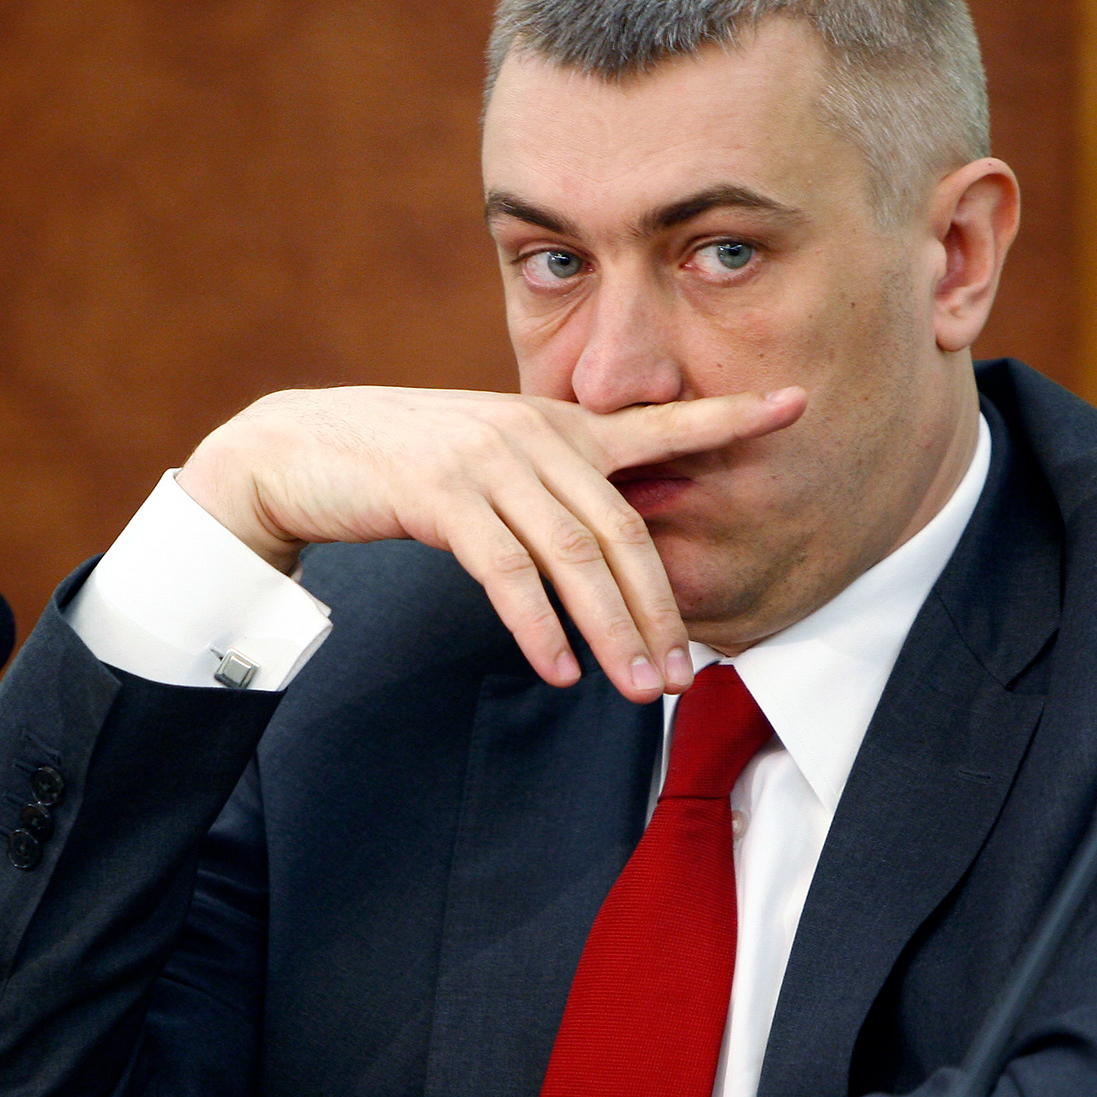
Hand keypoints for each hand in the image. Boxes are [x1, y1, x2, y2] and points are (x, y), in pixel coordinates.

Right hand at [177, 386, 805, 701]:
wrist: (300, 449)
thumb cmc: (404, 466)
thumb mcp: (494, 466)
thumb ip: (559, 493)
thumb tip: (626, 544)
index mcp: (558, 426)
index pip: (660, 422)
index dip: (729, 416)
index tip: (795, 404)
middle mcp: (534, 435)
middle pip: (623, 529)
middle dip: (659, 608)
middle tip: (684, 673)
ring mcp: (488, 461)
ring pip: (572, 557)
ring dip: (610, 630)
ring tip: (638, 692)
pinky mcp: (441, 495)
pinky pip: (506, 572)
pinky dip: (537, 626)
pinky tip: (559, 669)